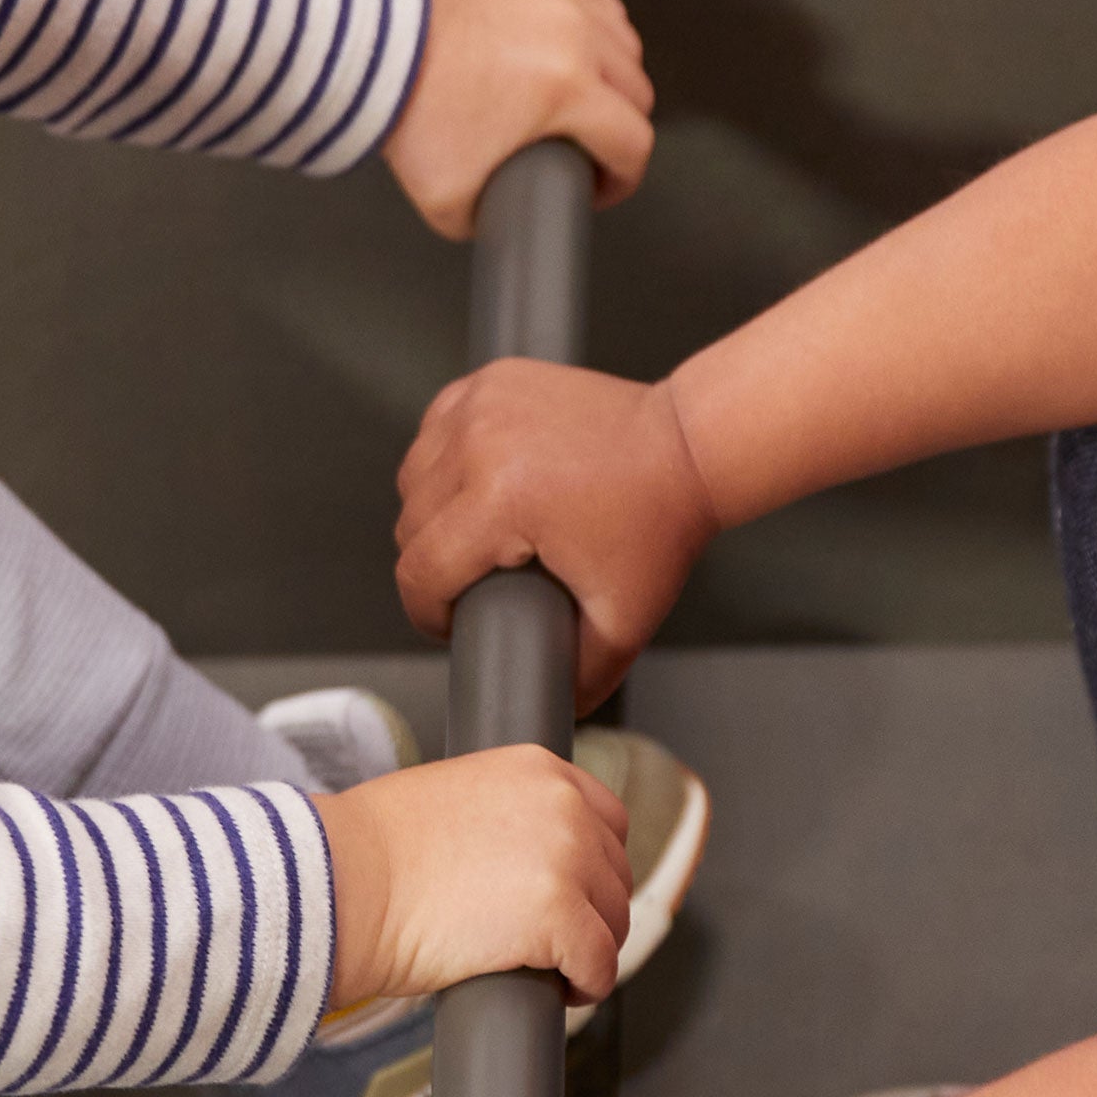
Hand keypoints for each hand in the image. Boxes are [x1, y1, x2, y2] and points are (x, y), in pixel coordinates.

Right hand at [318, 748, 629, 1012]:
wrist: (340, 882)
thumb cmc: (370, 853)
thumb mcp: (450, 801)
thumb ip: (501, 815)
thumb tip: (523, 862)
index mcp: (536, 769)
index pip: (606, 819)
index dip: (593, 867)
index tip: (576, 894)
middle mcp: (562, 806)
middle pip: (614, 873)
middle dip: (590, 912)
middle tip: (555, 941)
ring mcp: (566, 860)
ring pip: (612, 922)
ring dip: (589, 950)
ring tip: (552, 969)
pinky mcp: (559, 917)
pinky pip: (599, 965)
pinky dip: (586, 986)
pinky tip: (559, 992)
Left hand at [381, 0, 654, 239]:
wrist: (371, 45)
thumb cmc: (406, 105)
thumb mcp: (450, 201)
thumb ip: (493, 220)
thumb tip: (511, 225)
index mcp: (566, 89)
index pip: (632, 143)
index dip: (622, 179)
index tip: (601, 186)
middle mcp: (574, 37)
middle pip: (636, 93)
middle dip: (617, 130)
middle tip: (588, 149)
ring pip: (624, 44)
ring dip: (613, 77)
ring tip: (584, 100)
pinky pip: (597, 1)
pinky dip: (597, 28)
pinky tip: (580, 49)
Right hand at [396, 359, 717, 703]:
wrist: (687, 447)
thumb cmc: (659, 522)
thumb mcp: (624, 620)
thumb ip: (585, 678)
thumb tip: (553, 715)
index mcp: (500, 500)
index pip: (420, 572)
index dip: (430, 614)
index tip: (453, 623)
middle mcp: (478, 443)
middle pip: (409, 527)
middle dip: (433, 566)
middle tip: (475, 583)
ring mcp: (480, 404)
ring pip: (412, 478)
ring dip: (431, 513)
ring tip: (475, 536)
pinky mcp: (488, 381)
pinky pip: (433, 432)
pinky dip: (443, 461)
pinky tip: (475, 485)